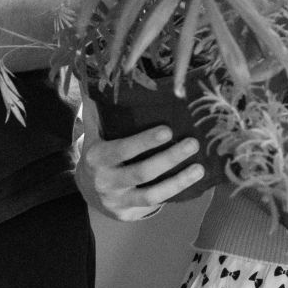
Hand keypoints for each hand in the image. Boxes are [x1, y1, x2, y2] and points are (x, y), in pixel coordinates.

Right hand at [74, 97, 205, 219]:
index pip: (121, 149)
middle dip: (169, 158)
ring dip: (178, 181)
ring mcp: (116, 199)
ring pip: (151, 194)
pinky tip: (191, 180)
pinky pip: (153, 204)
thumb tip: (105, 75)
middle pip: (141, 172)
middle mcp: (105, 180)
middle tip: (193, 143)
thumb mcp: (95, 133)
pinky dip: (174, 192)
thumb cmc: (101, 152)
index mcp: (96, 156)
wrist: (87, 190)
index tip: (167, 130)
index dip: (144, 141)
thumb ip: (100, 110)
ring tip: (199, 167)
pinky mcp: (127, 213)